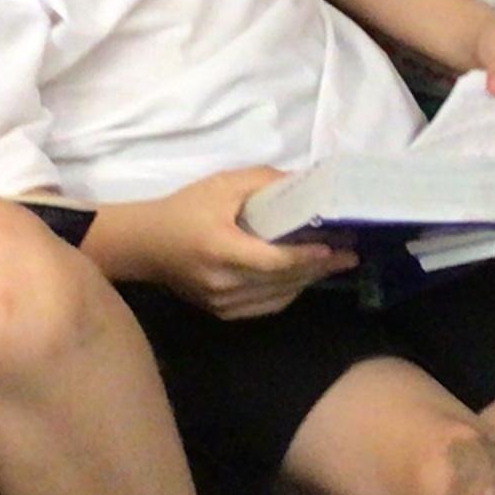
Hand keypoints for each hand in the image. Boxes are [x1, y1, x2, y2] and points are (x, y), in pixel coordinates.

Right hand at [149, 167, 353, 319]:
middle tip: (350, 254)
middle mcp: (223, 283)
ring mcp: (222, 304)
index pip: (273, 261)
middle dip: (319, 268)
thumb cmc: (183, 209)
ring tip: (334, 264)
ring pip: (278, 297)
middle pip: (282, 281)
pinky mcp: (222, 313)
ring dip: (307, 281)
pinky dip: (289, 292)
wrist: (144, 245)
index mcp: (221, 250)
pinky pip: (266, 306)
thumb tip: (307, 182)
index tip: (334, 247)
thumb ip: (264, 182)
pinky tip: (304, 276)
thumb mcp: (222, 185)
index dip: (306, 257)